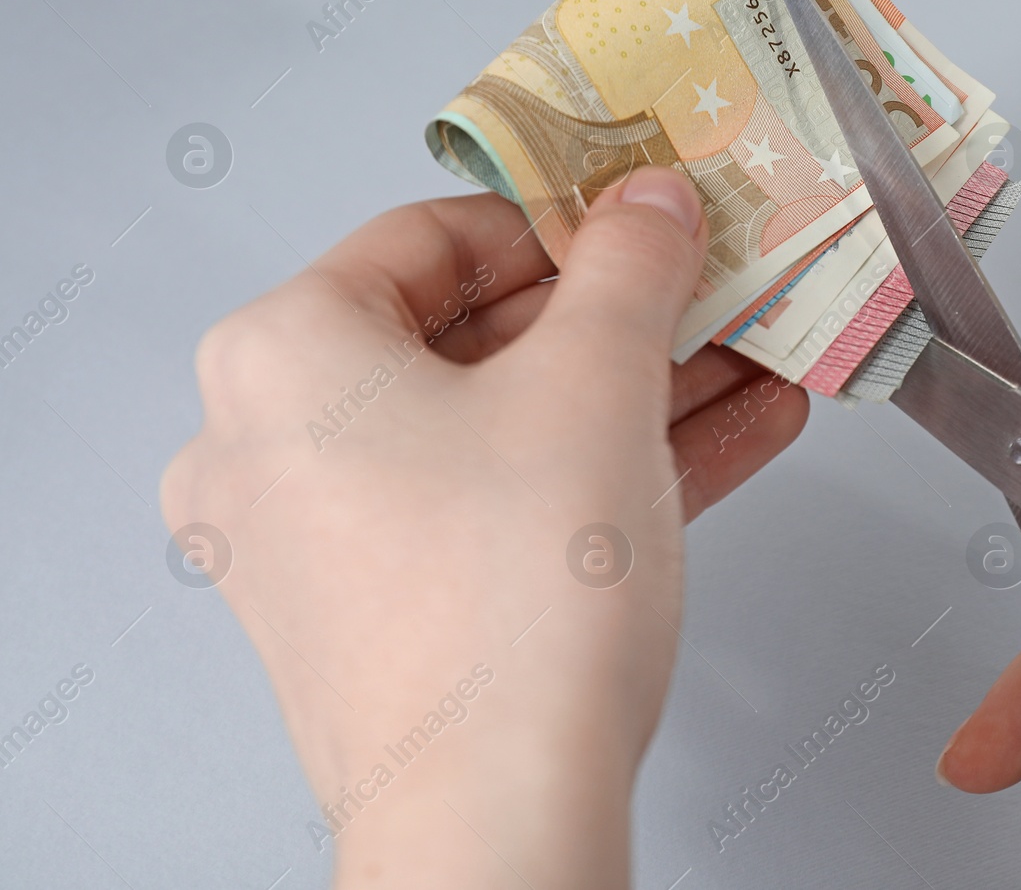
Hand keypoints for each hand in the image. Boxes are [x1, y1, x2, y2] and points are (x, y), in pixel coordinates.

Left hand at [161, 168, 807, 888]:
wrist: (500, 820)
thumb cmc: (512, 607)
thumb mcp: (597, 383)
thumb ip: (630, 268)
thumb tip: (647, 207)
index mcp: (284, 356)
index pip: (434, 236)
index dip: (561, 220)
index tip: (639, 222)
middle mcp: (274, 445)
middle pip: (476, 339)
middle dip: (619, 321)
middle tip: (703, 296)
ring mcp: (325, 540)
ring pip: (501, 429)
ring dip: (633, 396)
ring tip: (741, 368)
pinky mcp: (384, 612)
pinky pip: (499, 506)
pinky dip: (597, 472)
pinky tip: (715, 446)